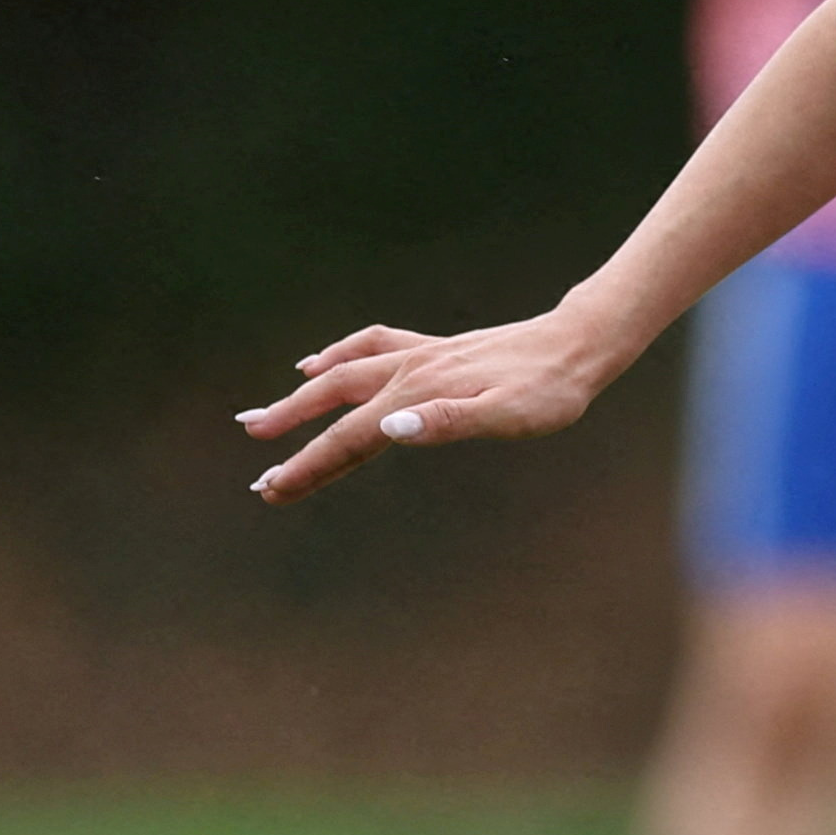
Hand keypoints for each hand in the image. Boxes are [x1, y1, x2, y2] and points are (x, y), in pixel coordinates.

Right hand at [237, 311, 611, 502]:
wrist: (577, 345)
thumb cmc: (548, 391)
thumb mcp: (507, 416)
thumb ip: (449, 422)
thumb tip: (391, 429)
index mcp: (420, 396)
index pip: (351, 438)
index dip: (309, 465)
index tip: (272, 489)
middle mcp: (410, 373)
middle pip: (335, 407)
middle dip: (293, 439)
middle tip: (259, 474)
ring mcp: (419, 357)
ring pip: (343, 375)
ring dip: (300, 398)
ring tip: (262, 418)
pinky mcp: (433, 351)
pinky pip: (370, 348)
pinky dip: (337, 356)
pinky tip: (316, 364)